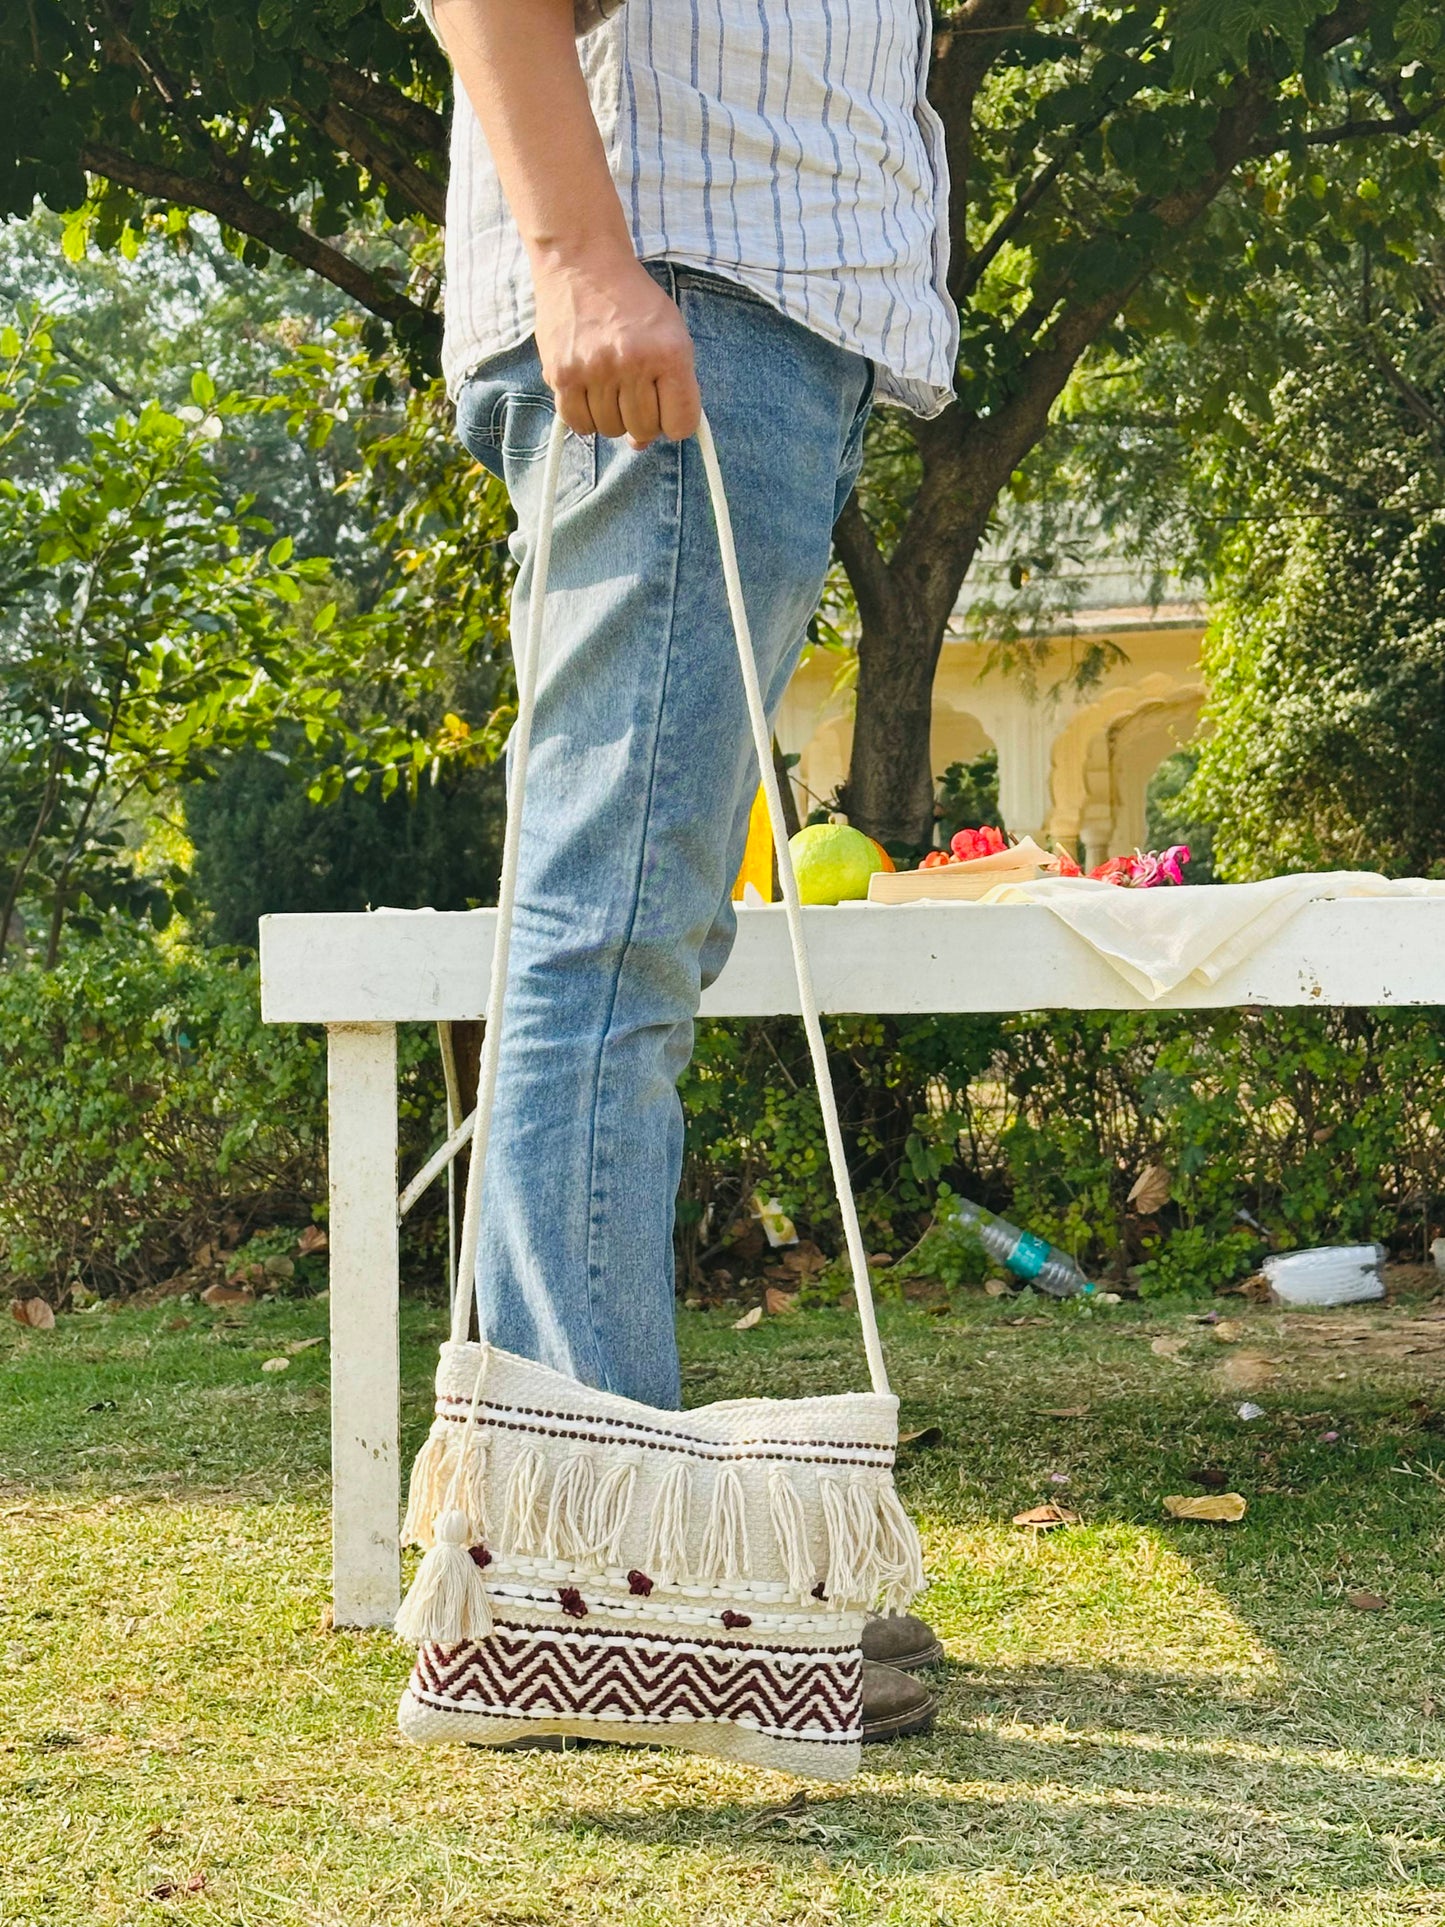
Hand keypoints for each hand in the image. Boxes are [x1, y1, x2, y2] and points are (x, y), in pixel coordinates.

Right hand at [532, 248, 700, 447]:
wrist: (583, 262)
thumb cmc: (633, 303)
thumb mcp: (670, 335)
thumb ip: (670, 390)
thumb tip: (640, 444)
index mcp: (670, 353)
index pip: (681, 424)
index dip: (674, 422)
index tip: (665, 408)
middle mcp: (633, 362)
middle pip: (645, 430)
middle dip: (642, 417)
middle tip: (633, 388)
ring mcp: (595, 369)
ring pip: (610, 430)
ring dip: (612, 415)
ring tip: (609, 383)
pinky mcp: (562, 374)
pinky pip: (578, 424)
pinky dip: (585, 417)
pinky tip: (589, 392)